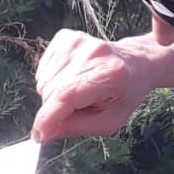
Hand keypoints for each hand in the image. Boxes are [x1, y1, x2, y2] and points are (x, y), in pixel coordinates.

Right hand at [32, 31, 155, 141]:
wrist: (135, 63)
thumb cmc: (124, 95)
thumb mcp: (109, 121)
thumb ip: (76, 127)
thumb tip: (44, 133)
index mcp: (110, 74)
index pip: (67, 96)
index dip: (48, 118)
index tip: (38, 135)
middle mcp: (93, 53)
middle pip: (52, 91)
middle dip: (56, 110)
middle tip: (76, 109)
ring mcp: (77, 42)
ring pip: (44, 82)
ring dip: (54, 95)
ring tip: (78, 92)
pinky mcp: (65, 38)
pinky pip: (43, 70)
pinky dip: (52, 81)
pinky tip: (71, 79)